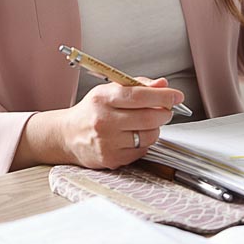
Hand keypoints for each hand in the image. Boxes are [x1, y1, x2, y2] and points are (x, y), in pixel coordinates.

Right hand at [56, 77, 181, 168]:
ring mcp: (107, 142)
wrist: (67, 135)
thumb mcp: (109, 90)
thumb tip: (163, 85)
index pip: (139, 96)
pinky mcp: (111, 158)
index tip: (177, 96)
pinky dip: (144, 142)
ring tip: (146, 123)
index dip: (163, 96)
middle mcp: (103, 120)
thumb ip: (138, 85)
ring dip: (155, 128)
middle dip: (165, 112)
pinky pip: (141, 150)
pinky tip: (134, 136)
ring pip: (148, 135)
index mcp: (103, 98)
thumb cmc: (91, 111)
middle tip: (166, 109)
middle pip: (148, 117)